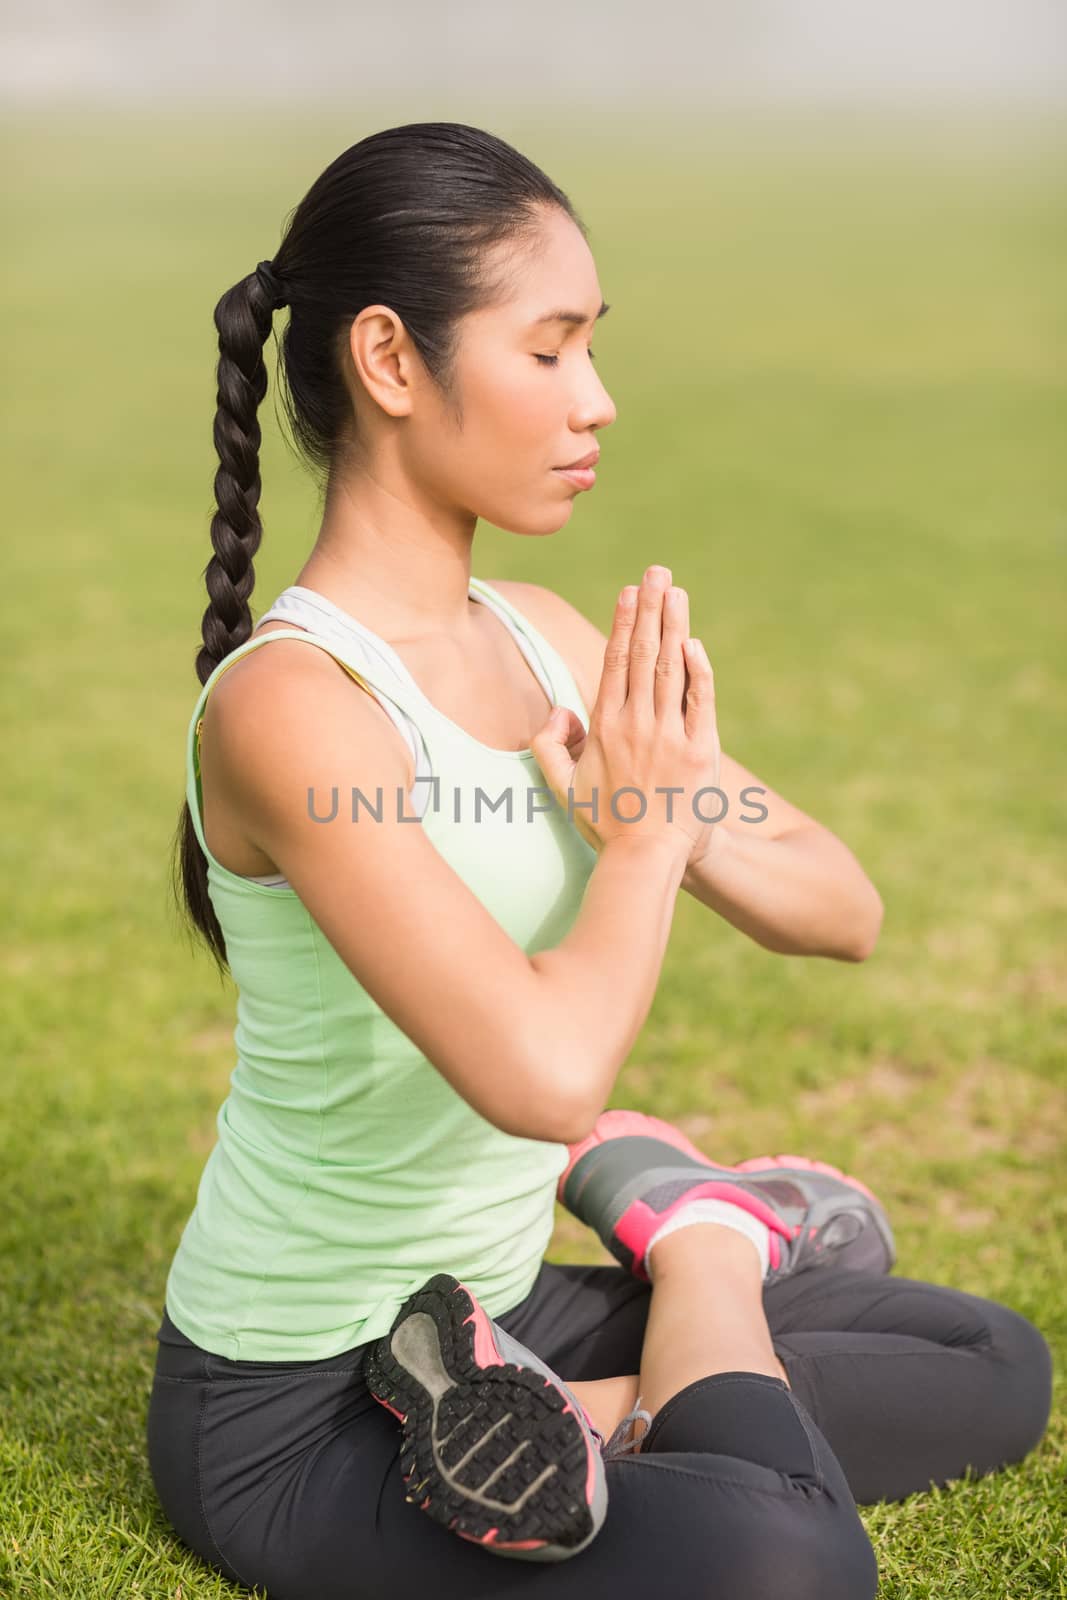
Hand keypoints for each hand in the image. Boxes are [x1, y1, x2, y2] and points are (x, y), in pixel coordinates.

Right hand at [532, 565, 720, 858]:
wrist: (648, 858)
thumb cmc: (606, 823)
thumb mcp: (564, 786)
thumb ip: (550, 746)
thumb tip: (558, 711)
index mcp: (604, 728)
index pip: (616, 662)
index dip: (624, 623)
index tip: (630, 592)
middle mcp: (636, 724)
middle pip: (644, 653)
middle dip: (651, 608)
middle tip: (657, 572)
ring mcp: (670, 736)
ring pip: (672, 669)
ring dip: (674, 626)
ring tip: (676, 592)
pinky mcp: (700, 751)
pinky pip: (701, 702)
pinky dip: (700, 670)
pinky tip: (696, 642)